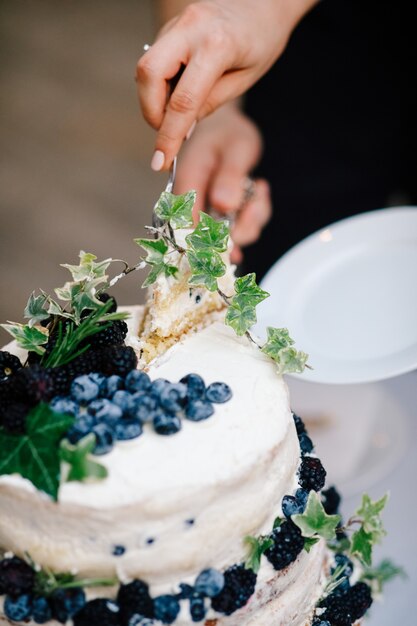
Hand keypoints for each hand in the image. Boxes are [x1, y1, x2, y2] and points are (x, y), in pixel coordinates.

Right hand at [137, 0, 317, 169]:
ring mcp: (177, 23)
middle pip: (148, 75)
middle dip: (151, 112)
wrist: (263, 1)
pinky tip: (178, 92)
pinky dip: (159, 85)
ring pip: (146, 68)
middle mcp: (190, 28)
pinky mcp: (170, 26)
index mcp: (217, 46)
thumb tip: (180, 128)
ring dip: (153, 100)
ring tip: (177, 113)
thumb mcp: (245, 79)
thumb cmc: (261, 40)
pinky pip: (154, 61)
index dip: (168, 136)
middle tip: (167, 132)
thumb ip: (210, 103)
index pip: (182, 101)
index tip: (160, 162)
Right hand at [174, 104, 271, 262]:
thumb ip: (229, 176)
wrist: (226, 128)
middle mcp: (192, 205)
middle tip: (256, 203)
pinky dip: (255, 216)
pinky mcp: (219, 216)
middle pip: (210, 239)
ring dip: (252, 220)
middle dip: (240, 229)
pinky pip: (240, 228)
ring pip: (229, 237)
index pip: (187, 227)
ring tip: (259, 191)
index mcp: (186, 185)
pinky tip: (258, 193)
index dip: (208, 242)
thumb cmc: (227, 133)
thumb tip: (224, 205)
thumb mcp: (235, 149)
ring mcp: (205, 212)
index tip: (233, 245)